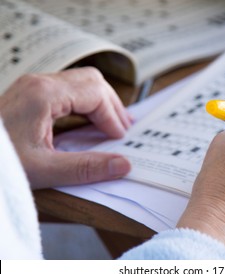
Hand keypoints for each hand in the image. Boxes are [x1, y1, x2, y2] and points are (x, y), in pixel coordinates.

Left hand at [0, 67, 131, 188]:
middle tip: (123, 128)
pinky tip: (89, 120)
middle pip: (92, 81)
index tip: (120, 138)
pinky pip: (68, 88)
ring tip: (111, 123)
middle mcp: (40, 83)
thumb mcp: (42, 169)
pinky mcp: (31, 93)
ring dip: (100, 101)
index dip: (113, 116)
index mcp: (44, 95)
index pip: (95, 94)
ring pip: (81, 81)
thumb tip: (122, 164)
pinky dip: (85, 102)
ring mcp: (34, 85)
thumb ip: (85, 167)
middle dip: (111, 104)